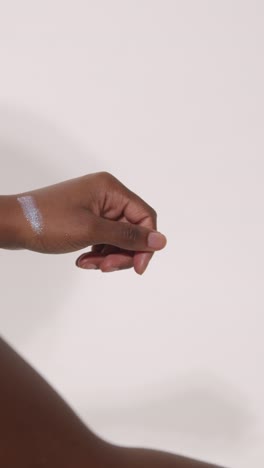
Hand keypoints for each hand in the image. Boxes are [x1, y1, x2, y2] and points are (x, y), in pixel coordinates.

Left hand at [15, 172, 166, 273]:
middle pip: (132, 230)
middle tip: (105, 269)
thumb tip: (161, 241)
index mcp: (111, 189)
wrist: (12, 224)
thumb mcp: (92, 231)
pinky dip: (97, 252)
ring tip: (89, 265)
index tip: (137, 268)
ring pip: (117, 237)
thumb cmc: (48, 222)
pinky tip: (83, 260)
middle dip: (122, 253)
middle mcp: (106, 195)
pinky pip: (103, 238)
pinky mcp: (86, 218)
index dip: (145, 244)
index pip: (145, 218)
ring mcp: (95, 207)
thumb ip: (128, 237)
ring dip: (108, 256)